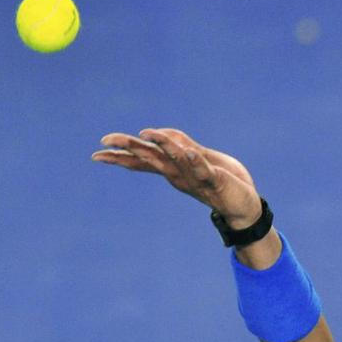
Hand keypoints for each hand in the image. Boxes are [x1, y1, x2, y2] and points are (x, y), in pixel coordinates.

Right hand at [91, 127, 262, 228]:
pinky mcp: (215, 180)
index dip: (119, 156)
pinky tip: (187, 152)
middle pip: (149, 158)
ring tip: (147, 133)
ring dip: (162, 145)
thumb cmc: (221, 180)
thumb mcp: (197, 157)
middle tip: (104, 143)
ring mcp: (195, 177)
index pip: (141, 160)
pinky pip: (203, 169)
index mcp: (171, 168)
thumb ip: (180, 145)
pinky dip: (195, 162)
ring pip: (174, 158)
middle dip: (128, 149)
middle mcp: (178, 173)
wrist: (245, 207)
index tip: (96, 153)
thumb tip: (160, 133)